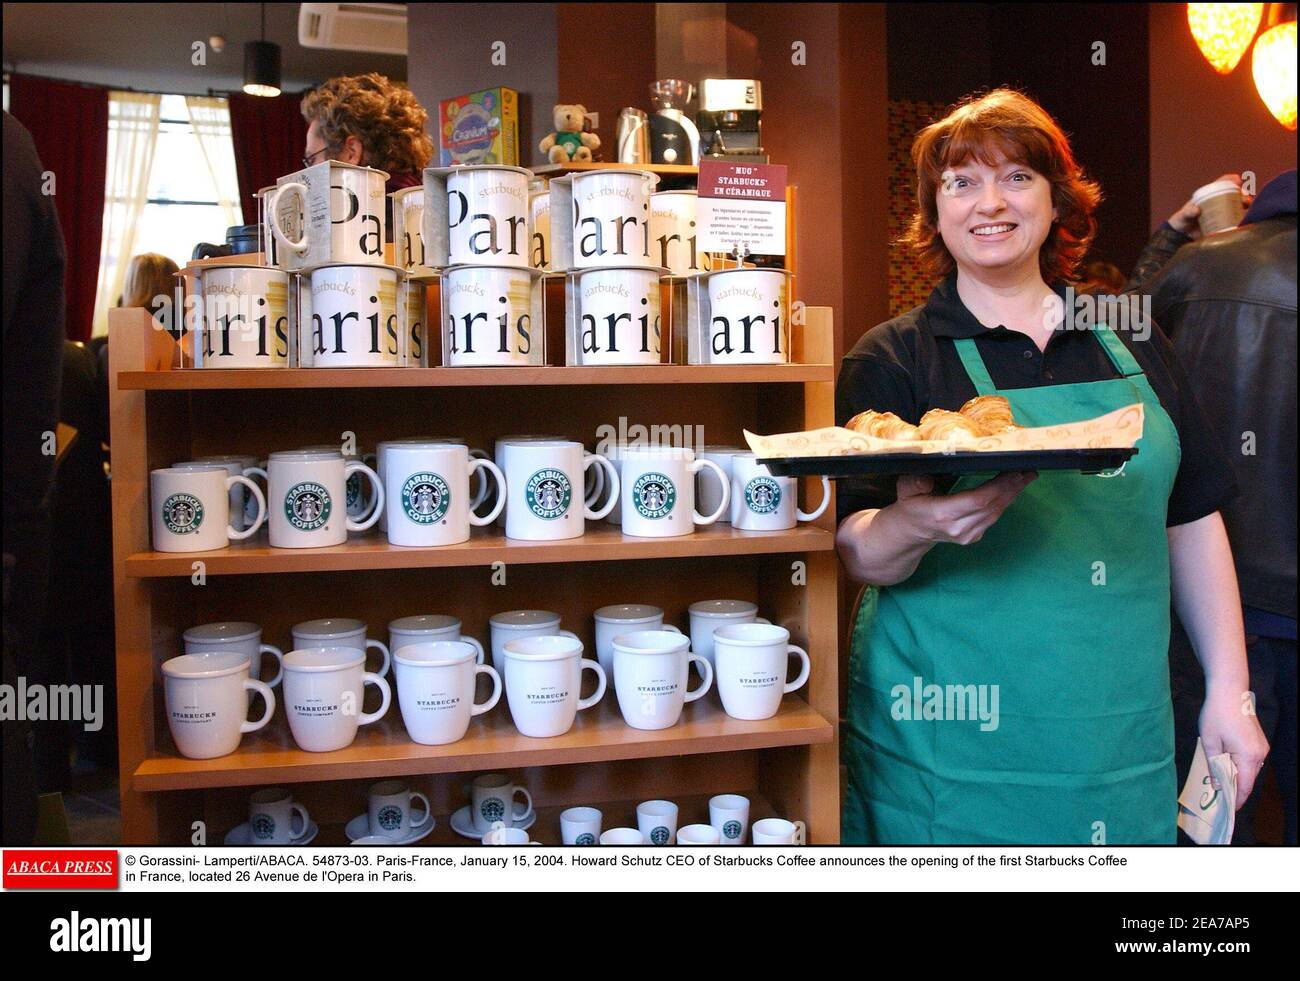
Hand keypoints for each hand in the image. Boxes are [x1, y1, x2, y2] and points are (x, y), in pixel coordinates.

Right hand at [893, 471, 1036, 545]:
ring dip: (1013, 494)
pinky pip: (994, 518)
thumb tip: (927, 478)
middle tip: (1029, 470)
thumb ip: (913, 482)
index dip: (998, 486)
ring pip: (996, 513)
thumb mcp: (904, 490)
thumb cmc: (910, 505)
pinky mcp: (973, 537)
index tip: (1013, 471)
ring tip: (1026, 477)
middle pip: (992, 506)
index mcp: (942, 514)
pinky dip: (1005, 502)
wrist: (911, 532)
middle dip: (1012, 487)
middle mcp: (958, 527)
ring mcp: (967, 535)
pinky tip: (1013, 489)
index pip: (977, 500)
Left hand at [1168, 173, 1247, 237]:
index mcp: (1209, 195)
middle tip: (1245, 199)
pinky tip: (1247, 220)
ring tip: (1247, 209)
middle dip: (1243, 195)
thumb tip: (1196, 210)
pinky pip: (1237, 220)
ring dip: (1246, 206)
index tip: (1237, 180)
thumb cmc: (1182, 221)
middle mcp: (1219, 202)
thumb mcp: (1183, 215)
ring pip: (1239, 206)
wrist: (1182, 236)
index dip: (1231, 180)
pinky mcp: (1225, 224)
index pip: (1222, 183)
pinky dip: (1244, 219)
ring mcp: (1223, 213)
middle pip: (1235, 194)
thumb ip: (1188, 212)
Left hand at [1199, 688, 1269, 806]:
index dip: (1236, 799)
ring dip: (1236, 776)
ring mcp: (1261, 747)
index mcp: (1249, 757)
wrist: (1230, 691)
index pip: (1244, 786)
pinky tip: (1225, 765)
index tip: (1227, 810)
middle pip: (1248, 779)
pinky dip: (1239, 765)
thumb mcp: (1210, 742)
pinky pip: (1249, 759)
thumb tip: (1218, 786)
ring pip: (1249, 769)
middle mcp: (1260, 754)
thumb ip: (1214, 765)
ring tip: (1219, 783)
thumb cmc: (1217, 715)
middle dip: (1234, 789)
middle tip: (1219, 798)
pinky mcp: (1258, 740)